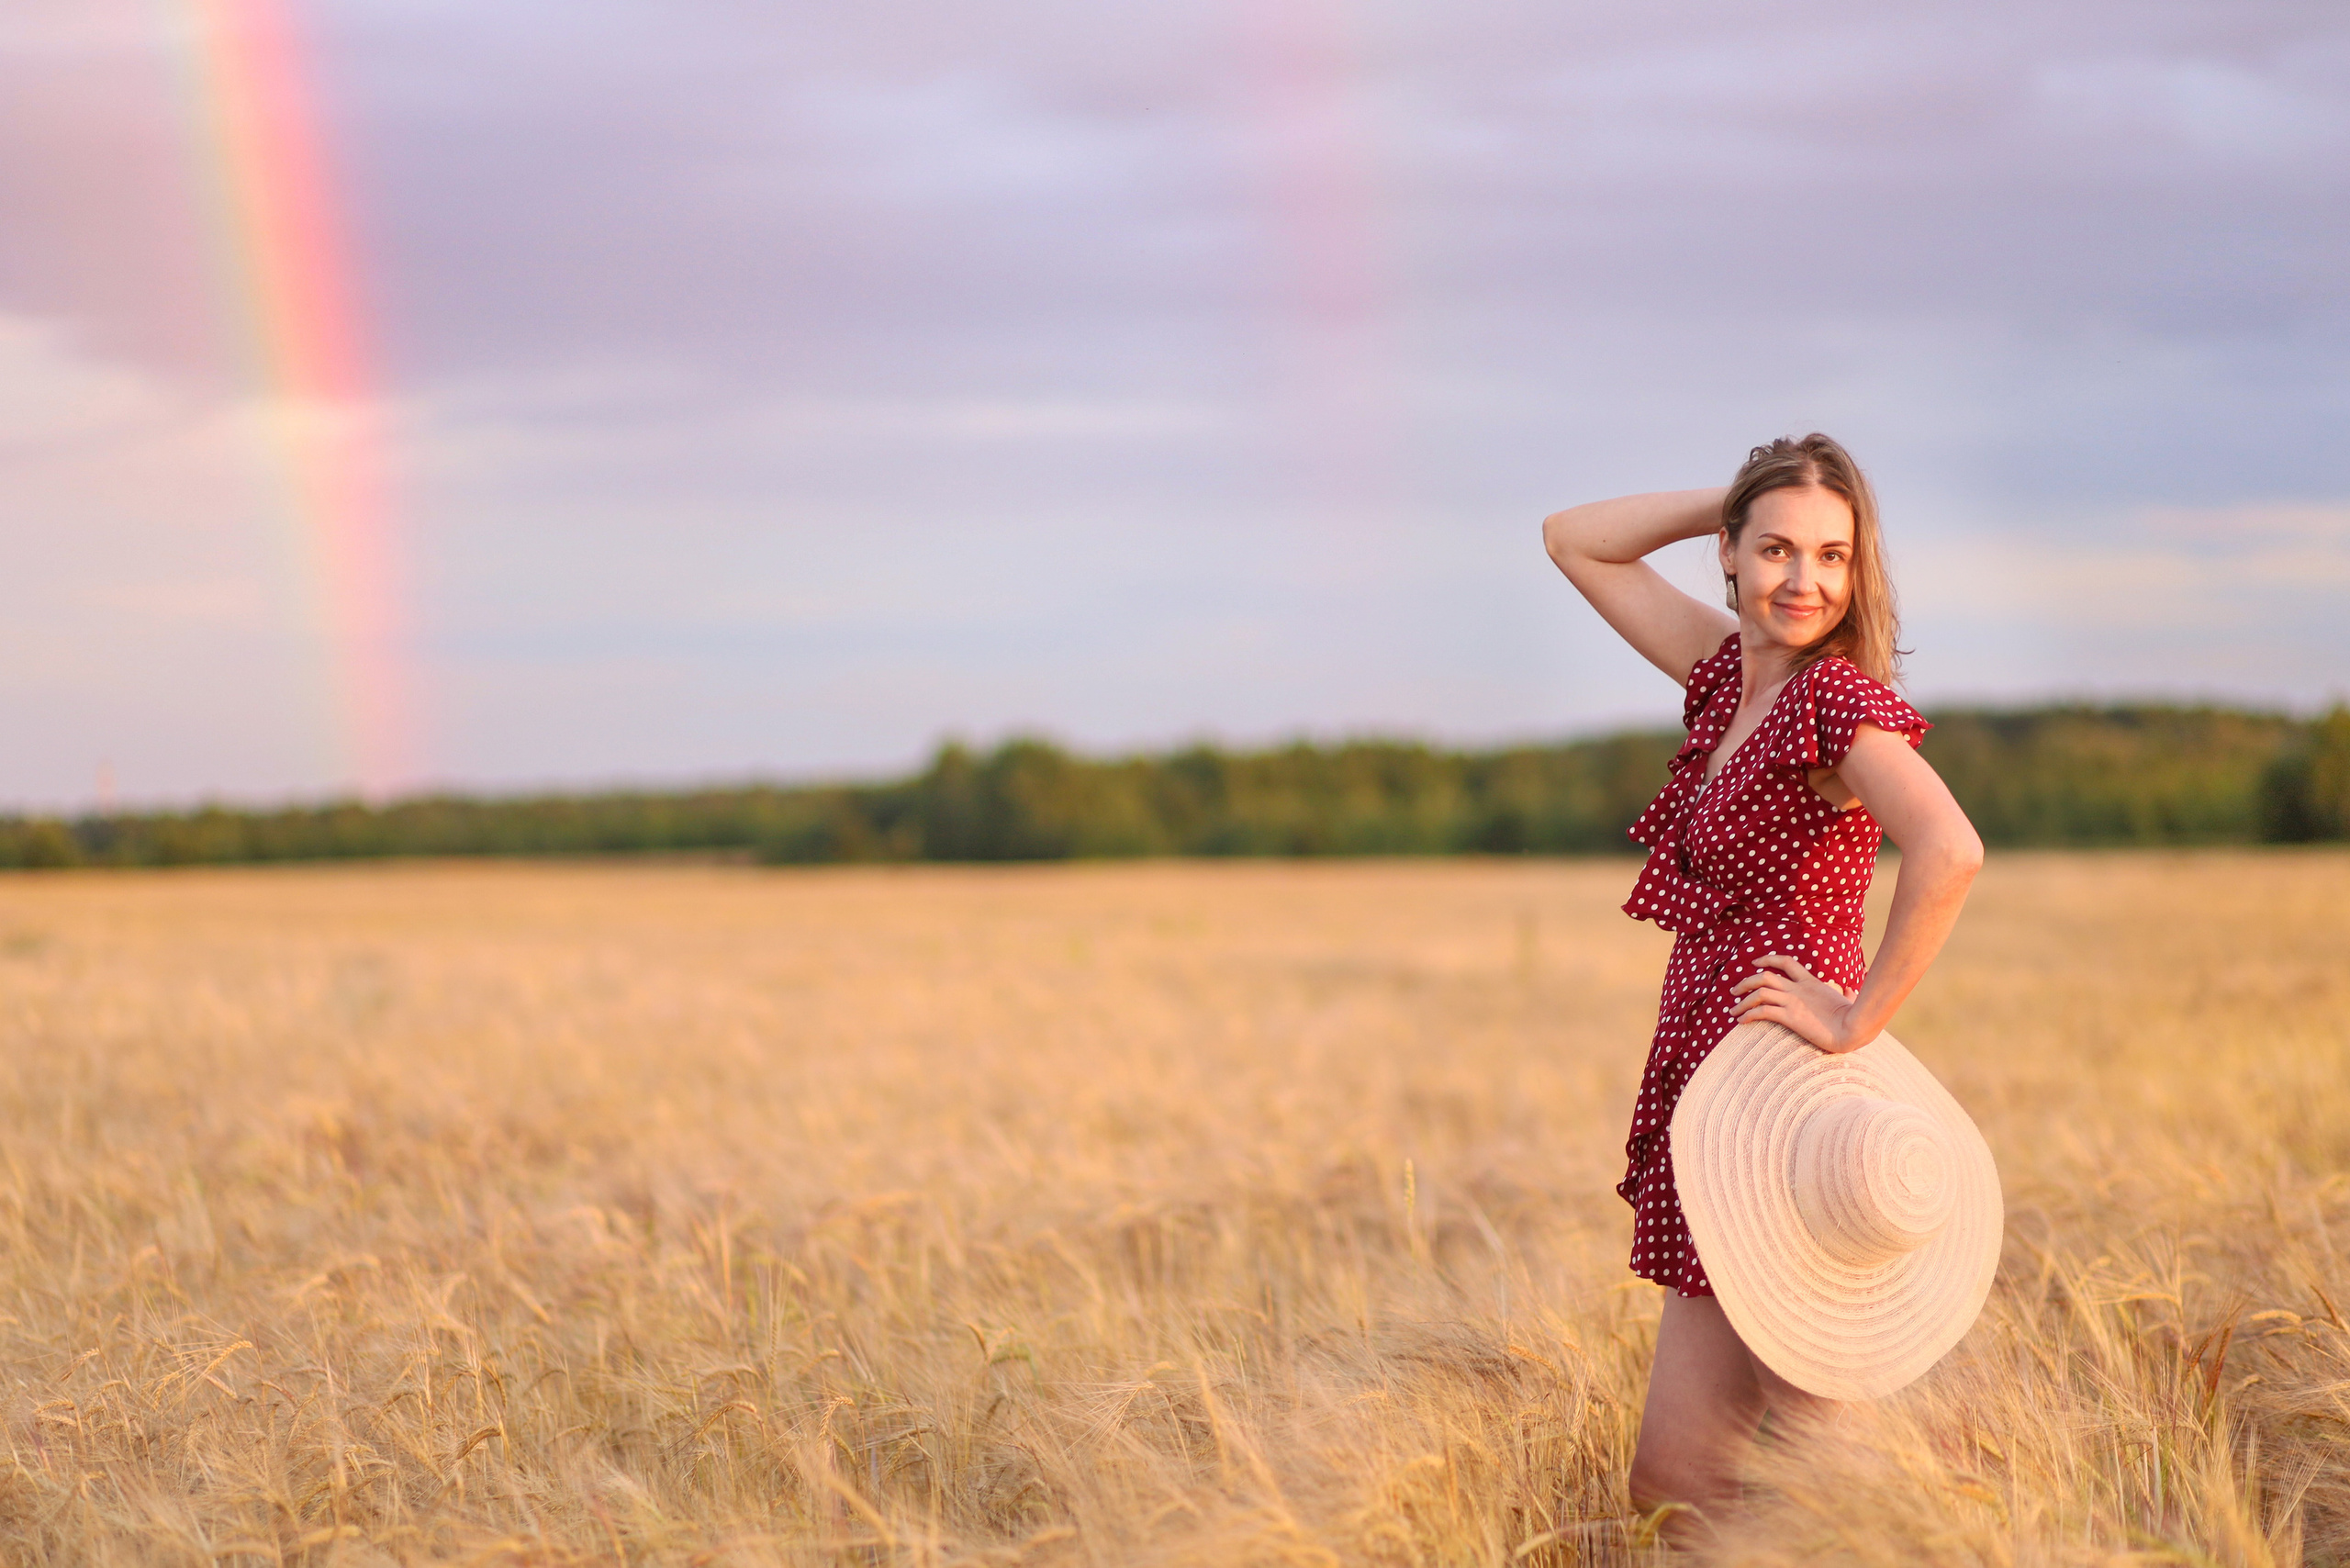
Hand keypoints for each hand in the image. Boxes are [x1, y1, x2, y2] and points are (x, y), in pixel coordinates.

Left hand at [1729, 955, 1874, 1054]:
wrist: (1854, 1029)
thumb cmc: (1854, 1017)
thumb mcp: (1848, 1000)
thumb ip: (1846, 992)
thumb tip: (1850, 989)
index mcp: (1811, 982)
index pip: (1786, 962)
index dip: (1768, 959)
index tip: (1755, 963)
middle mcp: (1799, 989)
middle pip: (1764, 976)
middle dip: (1746, 981)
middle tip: (1734, 990)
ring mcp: (1793, 1002)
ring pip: (1759, 992)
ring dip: (1742, 1000)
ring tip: (1733, 1010)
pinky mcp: (1790, 1017)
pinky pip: (1762, 1011)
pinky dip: (1748, 1014)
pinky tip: (1742, 1021)